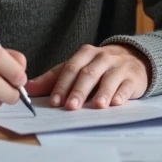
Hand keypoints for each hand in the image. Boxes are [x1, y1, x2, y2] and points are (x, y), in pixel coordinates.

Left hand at [26, 44, 150, 109]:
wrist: (134, 59)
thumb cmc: (99, 67)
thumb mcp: (77, 68)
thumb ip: (53, 78)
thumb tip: (27, 89)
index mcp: (85, 54)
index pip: (71, 68)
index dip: (62, 85)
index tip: (54, 102)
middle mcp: (102, 58)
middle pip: (88, 74)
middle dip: (79, 91)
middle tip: (70, 107)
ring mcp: (119, 67)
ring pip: (109, 79)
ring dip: (103, 92)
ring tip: (97, 106)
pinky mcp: (133, 77)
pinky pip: (127, 85)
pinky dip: (121, 94)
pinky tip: (117, 103)